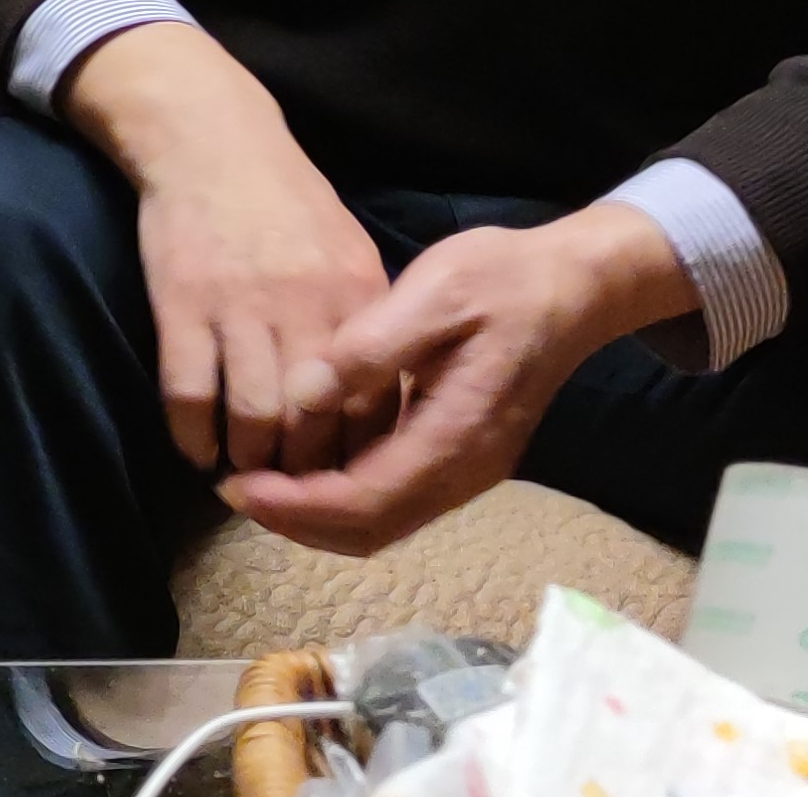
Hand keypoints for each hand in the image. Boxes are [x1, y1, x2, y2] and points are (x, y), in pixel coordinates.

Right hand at [64, 23, 392, 475]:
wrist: (210, 140)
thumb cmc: (284, 200)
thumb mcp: (347, 251)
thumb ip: (365, 323)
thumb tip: (378, 401)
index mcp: (355, 294)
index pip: (370, 402)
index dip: (358, 455)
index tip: (345, 481)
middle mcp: (302, 306)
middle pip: (311, 422)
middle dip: (302, 473)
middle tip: (292, 496)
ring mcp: (237, 307)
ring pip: (252, 417)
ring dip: (248, 463)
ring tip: (245, 479)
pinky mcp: (181, 305)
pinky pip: (189, 393)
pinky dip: (193, 437)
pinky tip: (198, 450)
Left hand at [222, 204, 693, 555]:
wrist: (574, 285)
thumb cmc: (502, 279)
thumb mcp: (436, 291)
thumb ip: (371, 348)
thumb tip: (305, 395)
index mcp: (455, 437)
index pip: (364, 503)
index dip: (295, 506)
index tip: (237, 485)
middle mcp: (463, 472)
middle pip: (369, 530)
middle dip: (296, 521)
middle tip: (233, 490)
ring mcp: (466, 469)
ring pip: (382, 522)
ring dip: (317, 513)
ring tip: (259, 480)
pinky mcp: (461, 455)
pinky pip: (396, 497)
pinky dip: (344, 495)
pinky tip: (309, 461)